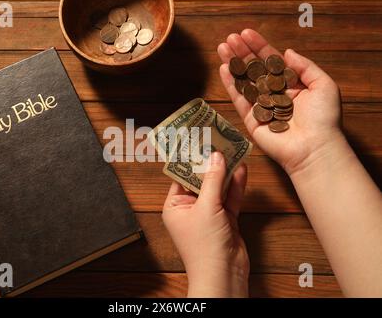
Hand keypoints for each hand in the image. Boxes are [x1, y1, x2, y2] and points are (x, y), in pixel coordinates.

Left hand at [162, 152, 248, 297]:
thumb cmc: (204, 247)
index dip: (190, 159)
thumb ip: (213, 181)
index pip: (181, 176)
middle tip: (218, 141)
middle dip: (210, 163)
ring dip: (225, 171)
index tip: (197, 141)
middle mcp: (190, 209)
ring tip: (232, 149)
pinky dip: (236, 185)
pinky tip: (241, 168)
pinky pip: (230, 198)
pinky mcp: (225, 220)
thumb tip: (216, 156)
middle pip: (201, 180)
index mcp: (175, 207)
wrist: (224, 274)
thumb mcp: (207, 208)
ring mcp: (209, 214)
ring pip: (217, 187)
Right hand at [217, 29, 343, 176]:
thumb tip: (286, 52)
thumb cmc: (324, 118)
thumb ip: (305, 66)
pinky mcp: (251, 120)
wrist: (314, 147)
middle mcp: (275, 94)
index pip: (272, 61)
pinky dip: (231, 85)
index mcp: (292, 85)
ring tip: (221, 48)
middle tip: (229, 38)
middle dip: (242, 53)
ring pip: (244, 81)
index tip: (246, 33)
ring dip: (232, 64)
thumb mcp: (323, 85)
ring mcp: (261, 106)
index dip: (259, 47)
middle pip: (254, 69)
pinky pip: (239, 99)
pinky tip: (224, 69)